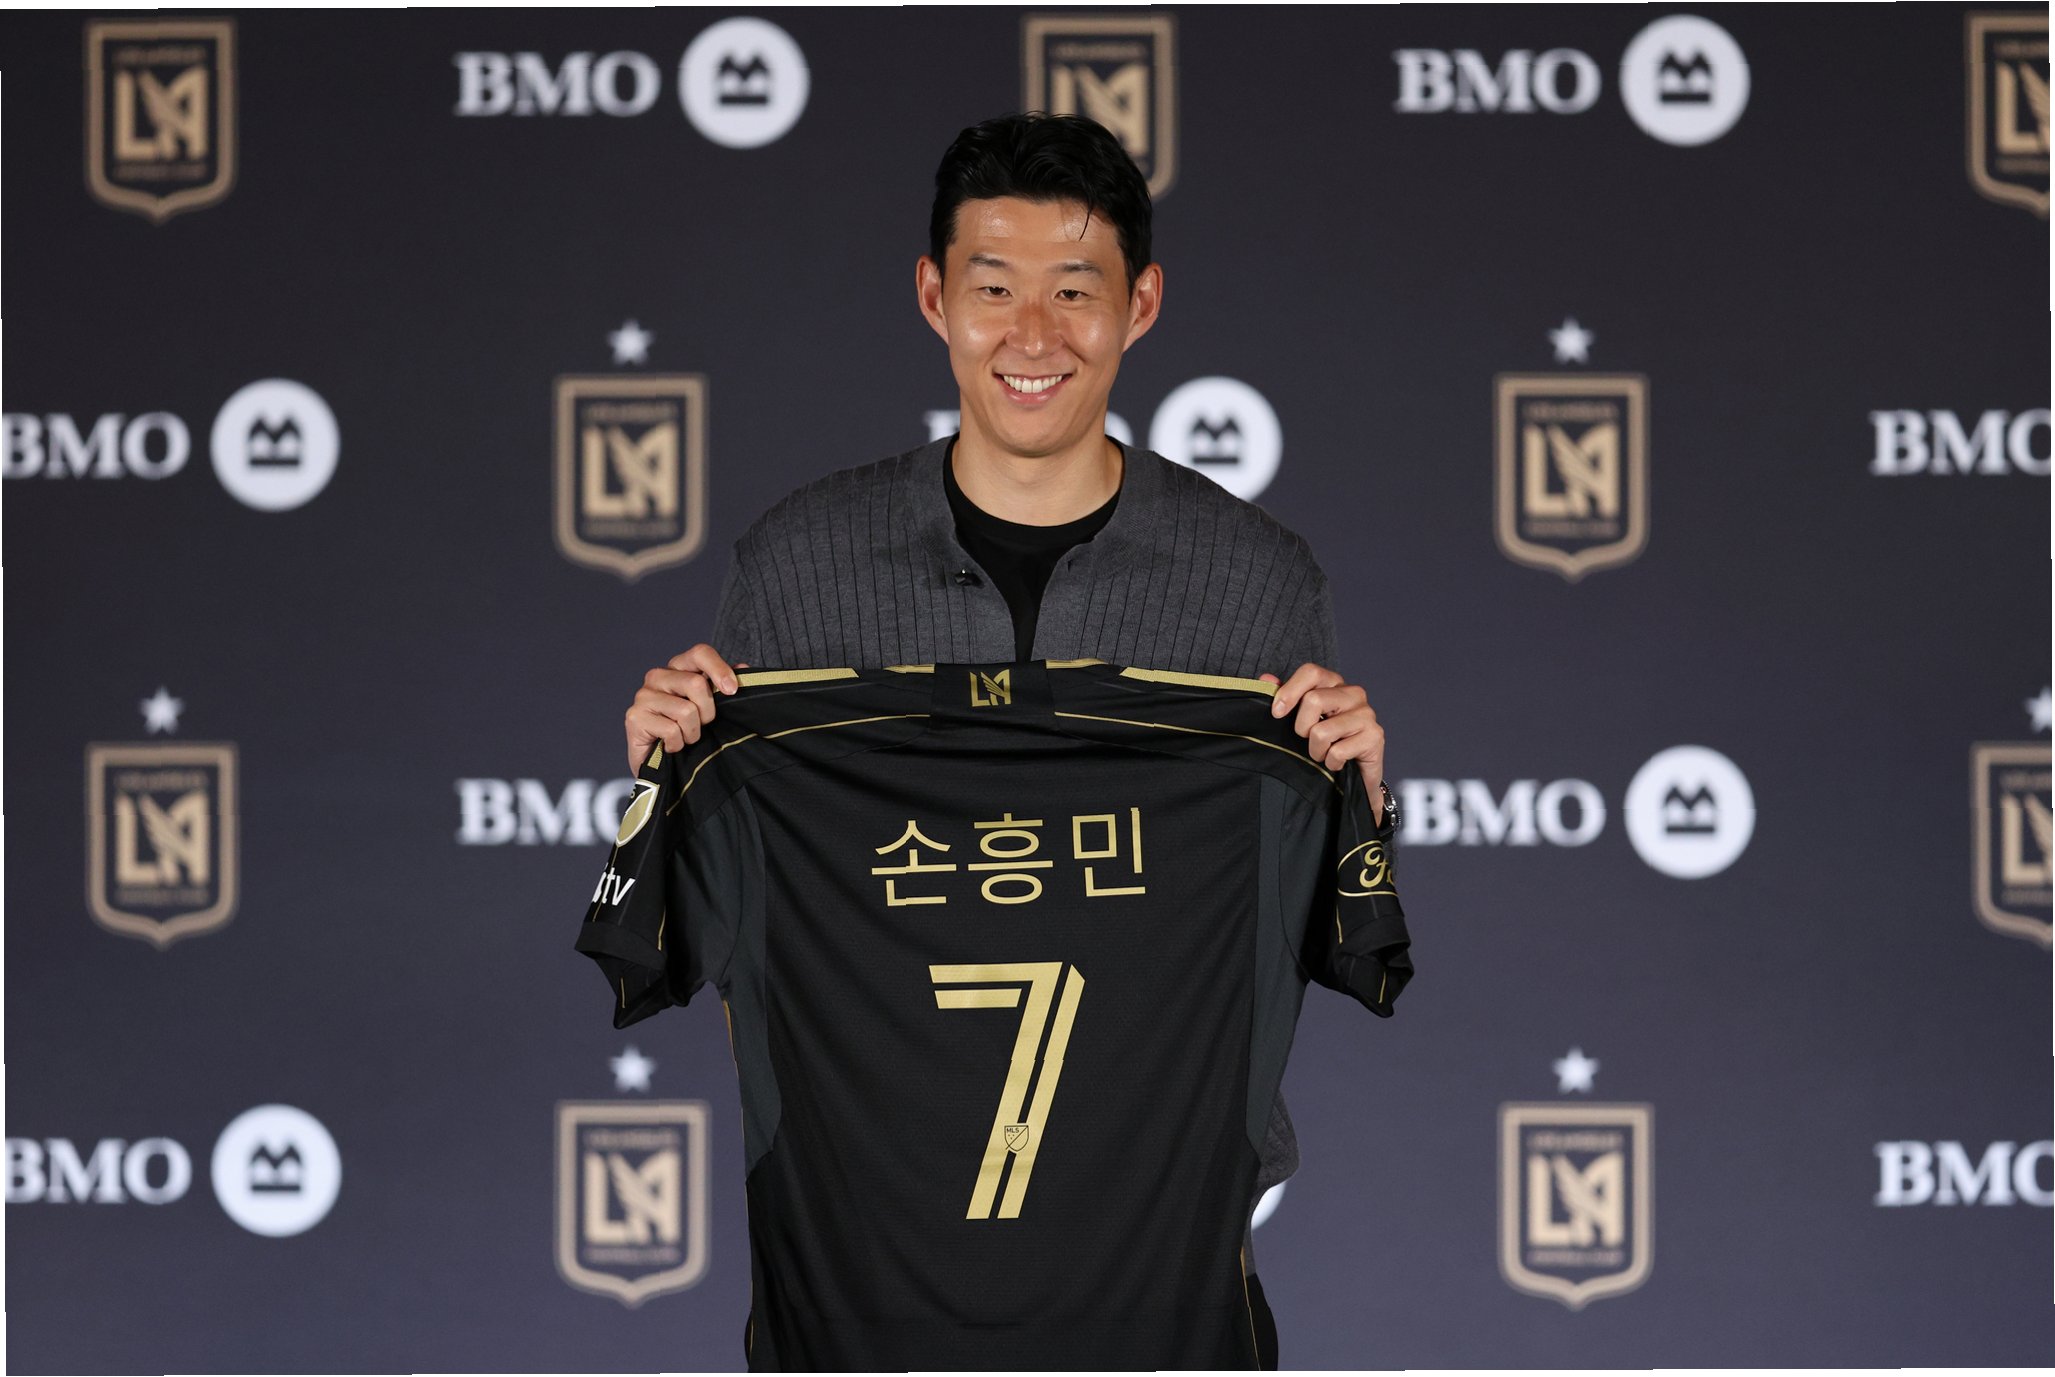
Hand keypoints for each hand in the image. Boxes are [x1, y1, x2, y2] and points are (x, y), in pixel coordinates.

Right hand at [625, 645, 748, 771]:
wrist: (662, 766)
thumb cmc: (688, 732)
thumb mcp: (710, 708)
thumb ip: (724, 686)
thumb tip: (744, 667)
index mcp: (678, 668)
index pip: (700, 653)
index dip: (719, 669)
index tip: (732, 690)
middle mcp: (658, 676)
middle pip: (696, 683)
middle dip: (708, 712)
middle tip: (701, 725)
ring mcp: (643, 695)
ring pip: (686, 710)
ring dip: (692, 732)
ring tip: (685, 737)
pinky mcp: (634, 717)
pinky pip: (671, 730)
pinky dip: (677, 744)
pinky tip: (670, 746)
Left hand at [1258, 662, 1385, 826]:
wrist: (1355, 774)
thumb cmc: (1327, 741)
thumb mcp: (1303, 718)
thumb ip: (1285, 697)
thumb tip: (1266, 680)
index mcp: (1335, 684)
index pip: (1311, 672)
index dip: (1289, 691)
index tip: (1276, 713)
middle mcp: (1354, 693)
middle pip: (1313, 700)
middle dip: (1301, 727)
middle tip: (1308, 738)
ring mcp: (1367, 714)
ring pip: (1322, 731)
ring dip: (1315, 750)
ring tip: (1324, 752)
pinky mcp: (1375, 736)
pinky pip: (1337, 752)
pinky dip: (1331, 763)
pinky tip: (1338, 762)